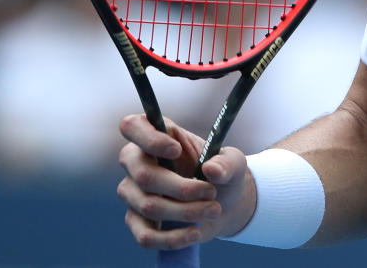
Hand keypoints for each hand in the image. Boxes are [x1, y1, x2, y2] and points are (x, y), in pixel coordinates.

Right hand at [116, 114, 255, 249]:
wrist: (223, 204)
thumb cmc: (222, 174)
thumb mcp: (234, 163)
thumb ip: (227, 162)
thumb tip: (211, 170)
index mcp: (158, 137)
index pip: (132, 126)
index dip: (149, 138)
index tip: (176, 150)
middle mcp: (138, 163)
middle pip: (143, 175)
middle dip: (182, 188)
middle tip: (212, 192)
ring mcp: (133, 193)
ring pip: (149, 206)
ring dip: (186, 211)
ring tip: (214, 210)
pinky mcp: (136, 221)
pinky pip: (145, 235)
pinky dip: (173, 238)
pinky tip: (195, 233)